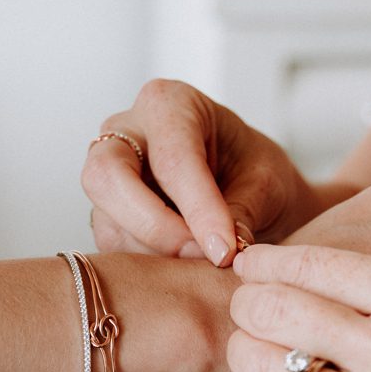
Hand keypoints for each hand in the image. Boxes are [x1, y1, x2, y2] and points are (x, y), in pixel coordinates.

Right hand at [82, 79, 322, 267]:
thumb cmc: (254, 171)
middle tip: (200, 255)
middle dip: (153, 226)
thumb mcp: (266, 182)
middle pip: (107, 177)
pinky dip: (148, 265)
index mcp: (169, 104)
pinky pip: (112, 246)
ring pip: (107, 220)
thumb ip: (242, 211)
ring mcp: (107, 173)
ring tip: (203, 263)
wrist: (245, 187)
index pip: (172, 158)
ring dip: (154, 253)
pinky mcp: (104, 213)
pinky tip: (184, 268)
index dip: (199, 209)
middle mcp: (126, 132)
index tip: (225, 250)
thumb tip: (220, 250)